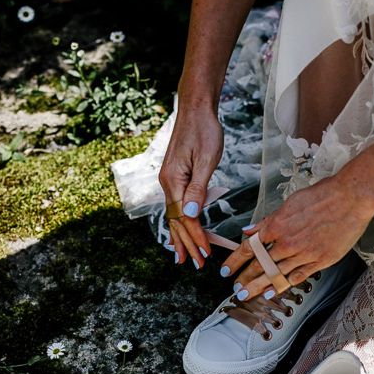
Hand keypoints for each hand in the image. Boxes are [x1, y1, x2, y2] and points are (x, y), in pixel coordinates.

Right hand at [158, 107, 222, 267]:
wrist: (195, 109)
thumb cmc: (205, 130)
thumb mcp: (207, 159)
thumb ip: (198, 189)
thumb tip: (190, 214)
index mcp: (173, 181)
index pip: (185, 217)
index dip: (195, 237)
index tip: (205, 253)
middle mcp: (167, 183)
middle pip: (176, 221)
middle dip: (186, 244)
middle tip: (195, 264)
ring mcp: (169, 181)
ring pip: (174, 216)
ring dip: (181, 237)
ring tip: (184, 257)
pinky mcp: (174, 177)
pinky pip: (176, 206)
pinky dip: (180, 223)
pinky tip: (181, 232)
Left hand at [221, 174, 373, 298]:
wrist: (351, 198)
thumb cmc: (322, 196)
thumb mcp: (289, 203)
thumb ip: (267, 220)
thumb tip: (248, 230)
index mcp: (277, 225)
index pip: (249, 247)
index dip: (235, 261)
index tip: (226, 271)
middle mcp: (287, 242)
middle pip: (259, 265)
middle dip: (244, 279)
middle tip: (236, 289)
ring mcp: (304, 254)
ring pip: (275, 274)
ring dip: (258, 286)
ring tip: (246, 294)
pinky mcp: (319, 261)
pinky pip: (296, 277)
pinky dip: (281, 286)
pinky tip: (270, 293)